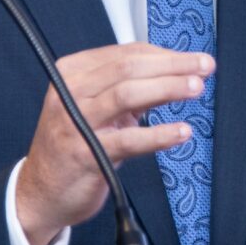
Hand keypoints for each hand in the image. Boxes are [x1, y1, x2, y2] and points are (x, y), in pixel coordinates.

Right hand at [15, 41, 213, 244]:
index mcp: (74, 71)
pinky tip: (181, 132)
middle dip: (172, 65)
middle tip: (205, 67)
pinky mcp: (85, 154)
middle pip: (129, 68)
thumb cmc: (75, 142)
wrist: (41, 191)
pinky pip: (128, 141)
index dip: (165, 54)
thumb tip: (176, 70)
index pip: (126, 53)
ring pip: (127, 94)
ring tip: (196, 88)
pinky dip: (158, 134)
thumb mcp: (97, 105)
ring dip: (167, 88)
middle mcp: (71, 91)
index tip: (193, 58)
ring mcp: (76, 122)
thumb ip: (130, 86)